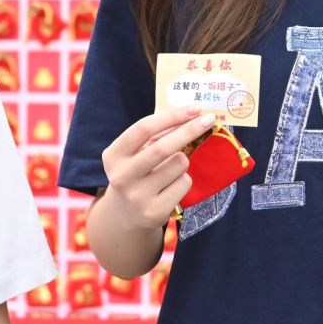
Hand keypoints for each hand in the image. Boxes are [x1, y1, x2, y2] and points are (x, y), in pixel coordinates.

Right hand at [99, 109, 215, 231]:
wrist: (125, 215)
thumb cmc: (136, 173)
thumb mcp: (135, 153)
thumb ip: (156, 135)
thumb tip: (191, 116)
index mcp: (114, 155)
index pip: (143, 129)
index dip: (171, 116)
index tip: (194, 108)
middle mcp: (122, 176)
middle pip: (163, 147)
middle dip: (189, 130)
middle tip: (208, 119)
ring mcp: (138, 196)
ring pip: (179, 164)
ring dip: (183, 160)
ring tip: (171, 169)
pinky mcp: (154, 212)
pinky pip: (184, 183)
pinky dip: (183, 179)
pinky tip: (170, 187)